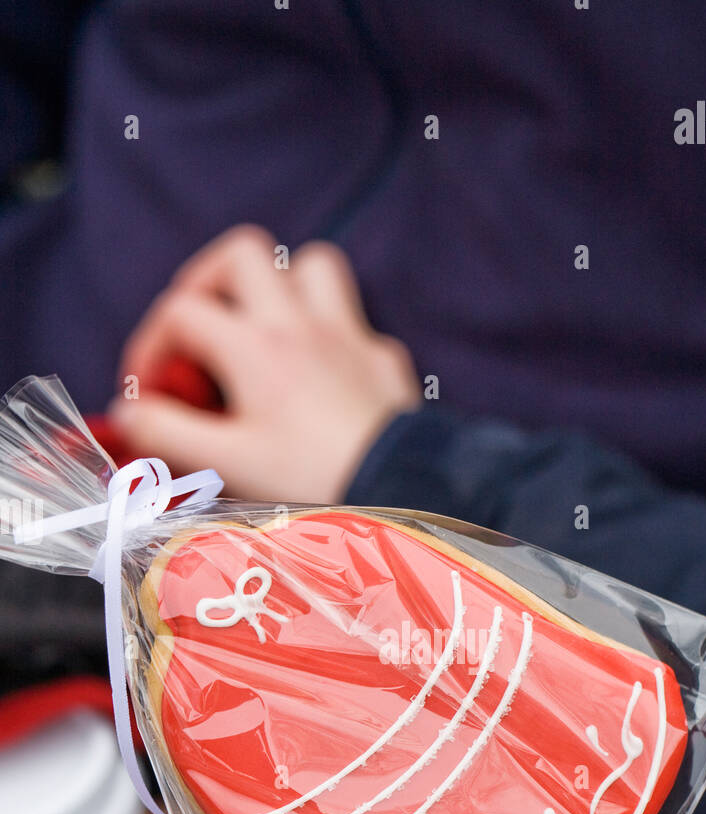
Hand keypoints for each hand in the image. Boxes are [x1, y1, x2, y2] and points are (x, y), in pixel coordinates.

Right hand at [110, 226, 421, 503]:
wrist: (403, 494)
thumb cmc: (316, 482)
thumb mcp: (228, 465)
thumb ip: (168, 434)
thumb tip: (129, 413)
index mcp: (255, 347)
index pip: (181, 312)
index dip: (150, 345)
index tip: (147, 391)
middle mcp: (300, 324)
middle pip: (242, 254)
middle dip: (207, 281)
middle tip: (196, 330)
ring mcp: (348, 335)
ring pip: (308, 266)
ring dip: (276, 287)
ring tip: (258, 332)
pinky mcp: (383, 359)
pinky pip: (353, 321)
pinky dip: (328, 335)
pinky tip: (319, 377)